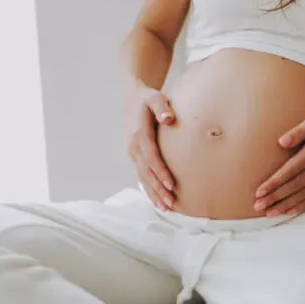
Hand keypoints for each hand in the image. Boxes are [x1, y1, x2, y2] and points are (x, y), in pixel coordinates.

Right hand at [125, 86, 176, 210]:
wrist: (132, 97)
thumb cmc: (147, 98)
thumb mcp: (155, 97)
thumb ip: (162, 107)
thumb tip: (168, 119)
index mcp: (139, 135)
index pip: (151, 158)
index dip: (161, 173)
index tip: (171, 185)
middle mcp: (133, 147)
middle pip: (146, 173)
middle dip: (158, 189)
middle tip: (171, 204)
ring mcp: (132, 153)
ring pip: (143, 177)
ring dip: (153, 193)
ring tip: (165, 207)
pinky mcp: (135, 156)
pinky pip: (142, 175)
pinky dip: (149, 188)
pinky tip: (157, 199)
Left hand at [254, 107, 304, 215]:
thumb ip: (298, 131)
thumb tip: (281, 142)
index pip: (288, 172)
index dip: (273, 184)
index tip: (259, 192)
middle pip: (293, 187)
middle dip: (274, 198)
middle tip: (258, 207)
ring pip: (303, 195)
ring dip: (285, 205)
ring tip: (270, 213)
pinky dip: (302, 204)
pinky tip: (291, 210)